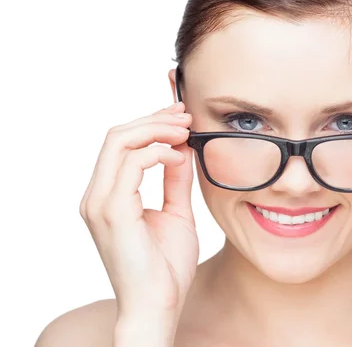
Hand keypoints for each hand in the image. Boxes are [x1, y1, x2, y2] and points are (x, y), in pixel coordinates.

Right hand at [79, 102, 198, 322]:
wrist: (159, 305)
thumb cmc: (166, 267)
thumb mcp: (176, 213)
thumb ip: (175, 181)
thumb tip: (182, 151)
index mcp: (108, 196)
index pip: (121, 145)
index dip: (150, 124)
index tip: (181, 117)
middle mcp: (97, 196)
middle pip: (117, 135)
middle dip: (154, 119)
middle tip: (185, 115)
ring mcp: (100, 203)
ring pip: (119, 142)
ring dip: (156, 129)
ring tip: (186, 131)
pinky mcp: (112, 211)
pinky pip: (131, 164)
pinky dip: (157, 152)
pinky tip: (179, 157)